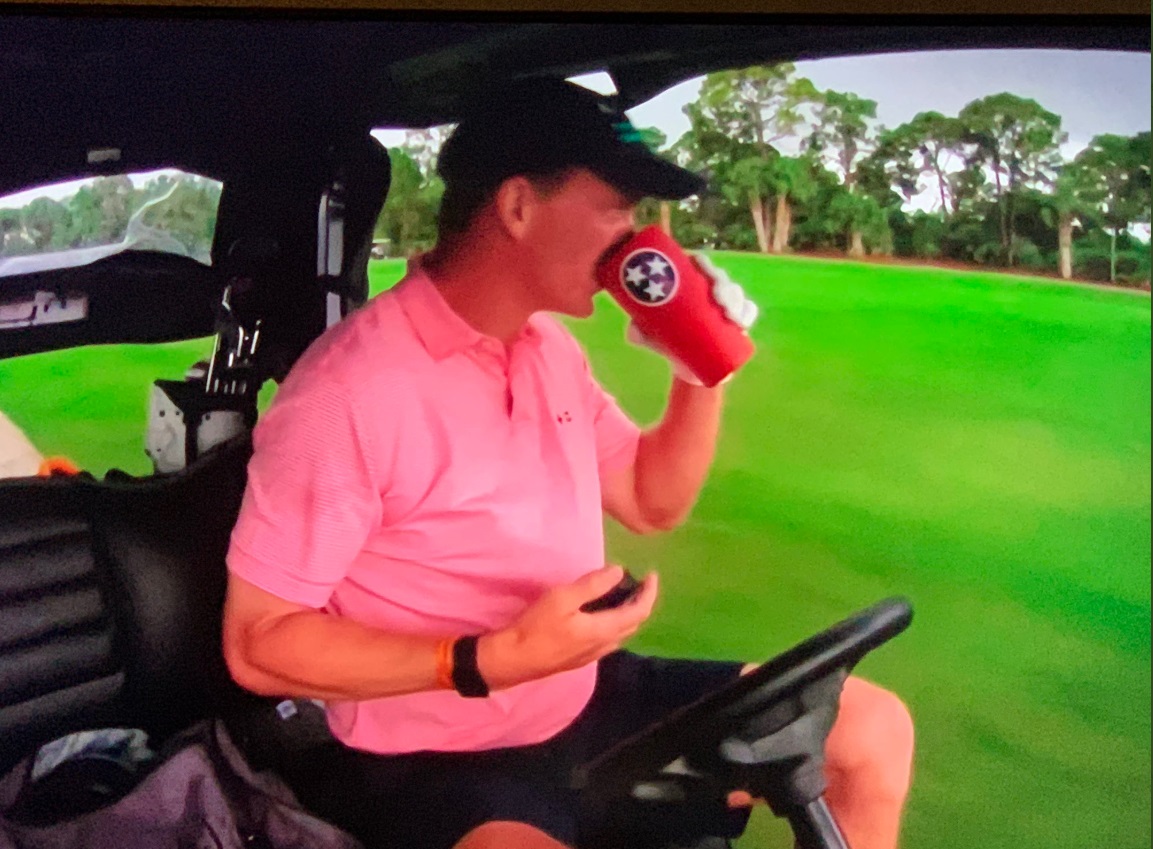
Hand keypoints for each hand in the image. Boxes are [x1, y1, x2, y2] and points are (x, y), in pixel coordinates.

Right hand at [478, 565, 657, 689]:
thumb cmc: (536, 627)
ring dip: (629, 614)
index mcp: (603, 630)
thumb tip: (619, 571)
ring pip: (622, 633)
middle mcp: (604, 645)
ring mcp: (592, 655)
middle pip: (634, 624)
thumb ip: (592, 585)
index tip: (652, 575)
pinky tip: (603, 615)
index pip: (639, 612)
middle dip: (642, 602)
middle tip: (640, 583)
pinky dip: (616, 623)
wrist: (513, 660)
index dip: (649, 593)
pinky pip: (610, 639)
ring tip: (625, 595)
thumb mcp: (562, 598)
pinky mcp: (581, 658)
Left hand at [626, 254, 757, 385]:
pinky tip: (743, 322)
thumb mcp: (647, 337)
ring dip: (736, 300)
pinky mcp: (737, 319)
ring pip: (736, 293)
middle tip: (718, 301)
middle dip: (723, 286)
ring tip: (730, 317)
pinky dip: (748, 313)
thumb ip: (637, 332)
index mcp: (689, 283)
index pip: (699, 264)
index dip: (704, 263)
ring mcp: (725, 303)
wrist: (686, 368)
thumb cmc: (666, 343)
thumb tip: (633, 331)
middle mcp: (709, 289)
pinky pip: (748, 310)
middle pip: (720, 277)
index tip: (702, 272)